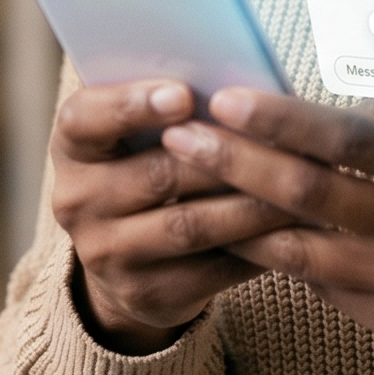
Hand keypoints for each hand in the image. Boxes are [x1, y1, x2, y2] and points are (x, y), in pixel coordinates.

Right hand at [51, 79, 295, 355]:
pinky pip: (211, 270)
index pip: (86, 119)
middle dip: (224, 156)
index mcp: (72, 146)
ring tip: (301, 183)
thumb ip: (170, 103)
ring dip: (251, 204)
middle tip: (281, 139)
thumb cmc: (147, 164)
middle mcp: (76, 201)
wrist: (126, 256)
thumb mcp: (138, 131)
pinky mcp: (145, 294)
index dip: (132, 105)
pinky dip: (257, 248)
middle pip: (156, 175)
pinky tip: (292, 229)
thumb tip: (237, 80)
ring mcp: (106, 255)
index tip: (183, 93)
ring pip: (190, 226)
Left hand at [162, 90, 373, 374]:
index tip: (228, 100)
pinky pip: (323, 287)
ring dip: (240, 217)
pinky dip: (280, 258)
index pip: (350, 139)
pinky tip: (243, 232)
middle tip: (183, 138)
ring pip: (301, 250)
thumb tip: (329, 104)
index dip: (282, 119)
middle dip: (236, 162)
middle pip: (311, 194)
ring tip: (192, 185)